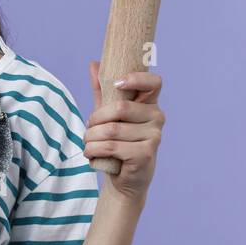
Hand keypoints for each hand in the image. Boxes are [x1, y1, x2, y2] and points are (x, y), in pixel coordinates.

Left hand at [85, 60, 163, 204]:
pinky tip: (91, 154)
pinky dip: (93, 150)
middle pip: (120, 107)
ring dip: (90, 138)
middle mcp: (157, 118)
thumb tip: (94, 64)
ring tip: (88, 144)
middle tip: (88, 129)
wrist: (124, 180)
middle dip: (95, 119)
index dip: (136, 78)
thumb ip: (102, 91)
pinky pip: (111, 146)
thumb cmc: (117, 144)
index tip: (117, 83)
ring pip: (111, 129)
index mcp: (150, 104)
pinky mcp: (146, 154)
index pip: (154, 82)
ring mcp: (154, 137)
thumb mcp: (108, 115)